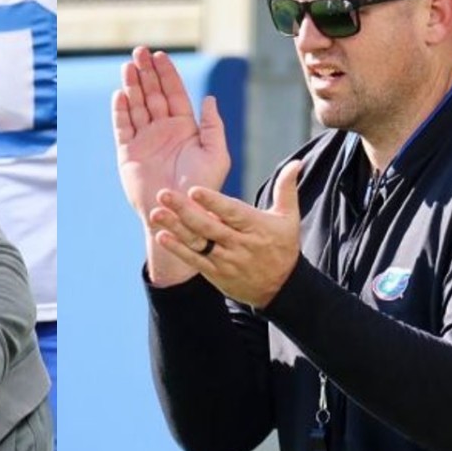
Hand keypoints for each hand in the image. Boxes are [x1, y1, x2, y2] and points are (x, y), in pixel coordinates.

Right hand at [113, 46, 230, 283]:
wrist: (180, 215)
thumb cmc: (203, 188)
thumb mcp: (216, 154)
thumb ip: (213, 126)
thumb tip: (209, 99)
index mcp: (184, 128)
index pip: (174, 94)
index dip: (167, 74)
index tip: (160, 55)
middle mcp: (163, 131)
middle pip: (153, 95)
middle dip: (146, 73)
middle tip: (139, 52)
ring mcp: (145, 141)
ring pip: (137, 107)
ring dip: (132, 86)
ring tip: (128, 66)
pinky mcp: (128, 154)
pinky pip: (123, 128)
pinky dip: (121, 111)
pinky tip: (120, 94)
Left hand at [149, 161, 303, 306]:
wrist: (281, 288)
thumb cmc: (283, 246)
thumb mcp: (289, 218)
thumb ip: (286, 188)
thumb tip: (295, 162)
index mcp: (256, 227)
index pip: (232, 213)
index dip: (213, 202)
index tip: (194, 189)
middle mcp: (239, 244)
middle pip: (209, 227)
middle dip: (185, 211)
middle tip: (164, 194)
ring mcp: (226, 260)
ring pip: (198, 243)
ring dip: (175, 229)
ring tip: (156, 213)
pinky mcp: (216, 273)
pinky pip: (195, 261)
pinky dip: (178, 250)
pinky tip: (161, 236)